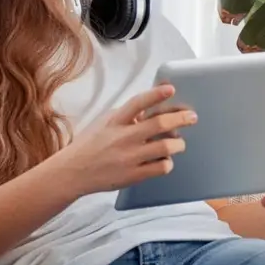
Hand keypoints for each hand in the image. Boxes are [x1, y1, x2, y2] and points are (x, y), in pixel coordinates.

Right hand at [55, 84, 194, 194]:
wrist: (72, 172)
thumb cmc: (90, 145)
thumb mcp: (104, 123)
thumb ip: (126, 115)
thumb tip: (151, 106)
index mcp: (115, 121)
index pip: (137, 103)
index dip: (156, 95)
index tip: (171, 89)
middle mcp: (123, 138)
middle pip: (160, 124)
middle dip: (181, 118)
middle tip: (192, 117)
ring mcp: (130, 157)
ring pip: (167, 147)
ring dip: (178, 143)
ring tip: (179, 142)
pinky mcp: (134, 175)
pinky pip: (162, 167)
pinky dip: (168, 162)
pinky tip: (165, 159)